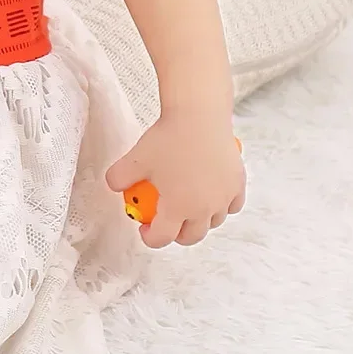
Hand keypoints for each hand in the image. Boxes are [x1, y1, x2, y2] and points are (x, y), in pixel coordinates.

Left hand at [105, 111, 244, 248]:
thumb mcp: (134, 159)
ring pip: (213, 222)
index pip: (162, 238)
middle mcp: (205, 208)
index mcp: (178, 208)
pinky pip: (232, 205)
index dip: (150, 238)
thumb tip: (114, 186)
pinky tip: (211, 195)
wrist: (198, 116)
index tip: (144, 228)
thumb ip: (118, 177)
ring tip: (187, 207)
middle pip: (191, 236)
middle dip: (176, 235)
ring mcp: (224, 197)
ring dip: (199, 221)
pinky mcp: (238, 183)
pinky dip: (222, 206)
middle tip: (165, 223)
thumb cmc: (168, 138)